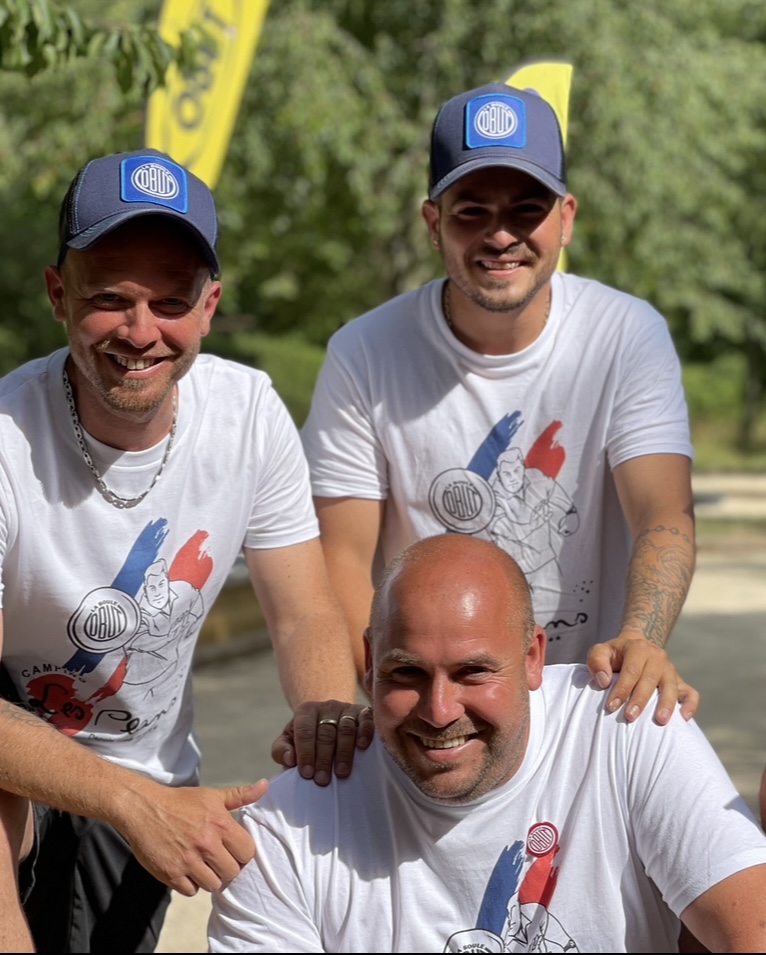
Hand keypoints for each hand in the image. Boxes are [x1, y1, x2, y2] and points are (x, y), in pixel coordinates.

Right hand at [120, 779, 267, 895]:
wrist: (144, 808)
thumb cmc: (181, 802)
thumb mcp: (212, 795)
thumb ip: (240, 795)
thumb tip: (265, 785)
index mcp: (220, 824)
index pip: (247, 853)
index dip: (242, 853)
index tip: (232, 850)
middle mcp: (206, 843)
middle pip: (232, 873)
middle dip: (226, 867)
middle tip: (216, 859)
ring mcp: (188, 860)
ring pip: (213, 885)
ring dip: (209, 877)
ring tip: (201, 864)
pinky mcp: (170, 873)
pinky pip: (191, 891)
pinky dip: (190, 884)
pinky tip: (186, 869)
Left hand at [271, 700, 374, 785]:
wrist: (327, 717)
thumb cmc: (306, 737)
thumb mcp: (289, 740)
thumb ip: (281, 750)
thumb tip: (290, 759)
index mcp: (306, 711)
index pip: (304, 731)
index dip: (305, 753)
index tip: (307, 774)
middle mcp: (327, 706)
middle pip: (326, 733)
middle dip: (323, 758)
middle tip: (322, 780)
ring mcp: (346, 708)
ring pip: (346, 728)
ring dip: (344, 752)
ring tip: (341, 773)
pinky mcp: (363, 711)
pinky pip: (366, 719)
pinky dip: (365, 732)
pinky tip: (362, 747)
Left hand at [586, 633, 698, 723]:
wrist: (635, 648)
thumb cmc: (615, 655)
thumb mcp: (600, 652)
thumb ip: (597, 662)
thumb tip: (604, 682)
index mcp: (638, 648)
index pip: (631, 671)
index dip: (621, 689)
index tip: (611, 706)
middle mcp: (657, 657)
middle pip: (650, 680)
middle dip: (640, 700)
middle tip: (629, 717)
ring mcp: (671, 670)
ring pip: (672, 687)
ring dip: (666, 704)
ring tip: (660, 721)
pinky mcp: (680, 681)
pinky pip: (691, 693)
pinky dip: (690, 705)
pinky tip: (684, 719)